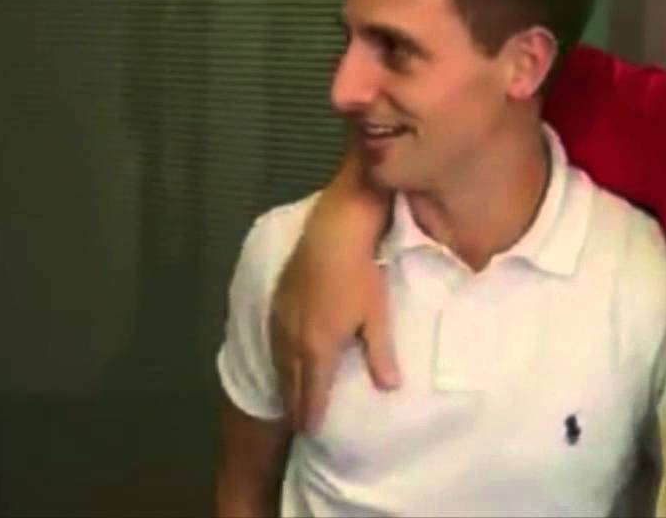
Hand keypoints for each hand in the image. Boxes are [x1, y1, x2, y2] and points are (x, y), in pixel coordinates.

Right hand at [269, 142, 396, 432]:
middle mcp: (294, 339)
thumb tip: (390, 387)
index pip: (313, 389)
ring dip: (284, 384)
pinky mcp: (277, 303)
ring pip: (279, 363)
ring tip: (289, 402)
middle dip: (295, 405)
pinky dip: (278, 360)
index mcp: (319, 346)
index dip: (312, 412)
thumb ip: (381, 354)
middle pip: (291, 381)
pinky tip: (282, 362)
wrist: (333, 234)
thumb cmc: (361, 275)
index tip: (311, 431)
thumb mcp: (377, 316)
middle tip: (298, 425)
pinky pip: (274, 342)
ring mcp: (282, 320)